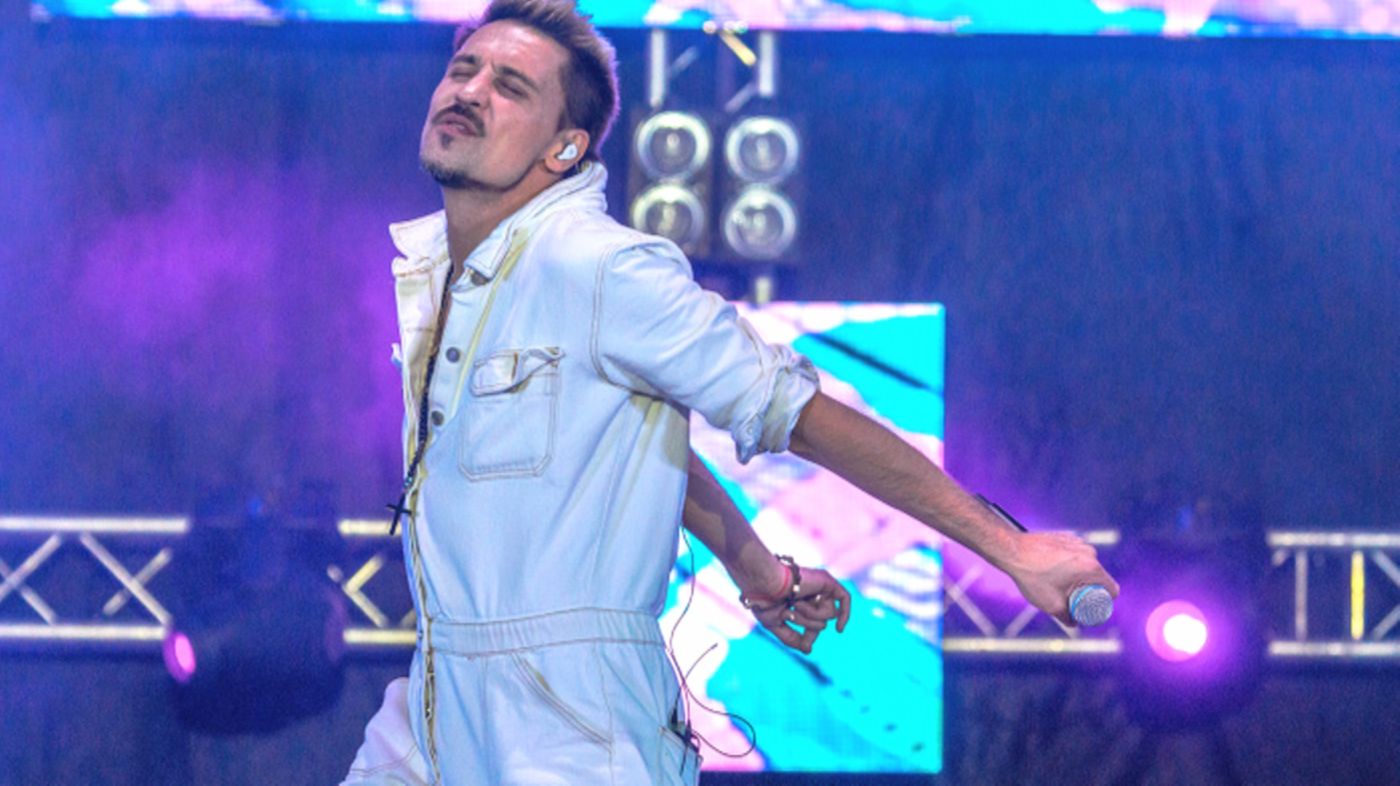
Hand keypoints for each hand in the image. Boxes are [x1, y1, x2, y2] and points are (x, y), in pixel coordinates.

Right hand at [742, 564, 851, 654]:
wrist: (766, 584)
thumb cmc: (765, 601)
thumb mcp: (775, 624)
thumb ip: (791, 638)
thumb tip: (808, 651)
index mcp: (795, 600)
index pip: (810, 622)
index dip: (810, 636)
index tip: (807, 647)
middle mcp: (808, 593)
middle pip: (822, 620)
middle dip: (812, 628)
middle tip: (798, 626)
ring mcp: (818, 586)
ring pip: (829, 613)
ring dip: (812, 616)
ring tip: (796, 605)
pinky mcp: (826, 580)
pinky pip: (843, 599)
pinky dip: (844, 612)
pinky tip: (840, 629)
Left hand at [1001, 532, 1119, 626]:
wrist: (1012, 550)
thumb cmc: (1032, 576)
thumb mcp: (1051, 604)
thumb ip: (1067, 618)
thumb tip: (1074, 623)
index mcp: (1091, 568)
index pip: (1112, 589)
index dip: (1105, 603)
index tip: (1092, 609)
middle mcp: (1089, 552)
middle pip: (1099, 578)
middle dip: (1090, 591)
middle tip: (1074, 600)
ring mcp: (1078, 542)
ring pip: (1087, 566)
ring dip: (1079, 577)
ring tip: (1060, 586)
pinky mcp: (1067, 537)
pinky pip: (1076, 555)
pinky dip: (1069, 565)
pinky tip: (1054, 572)